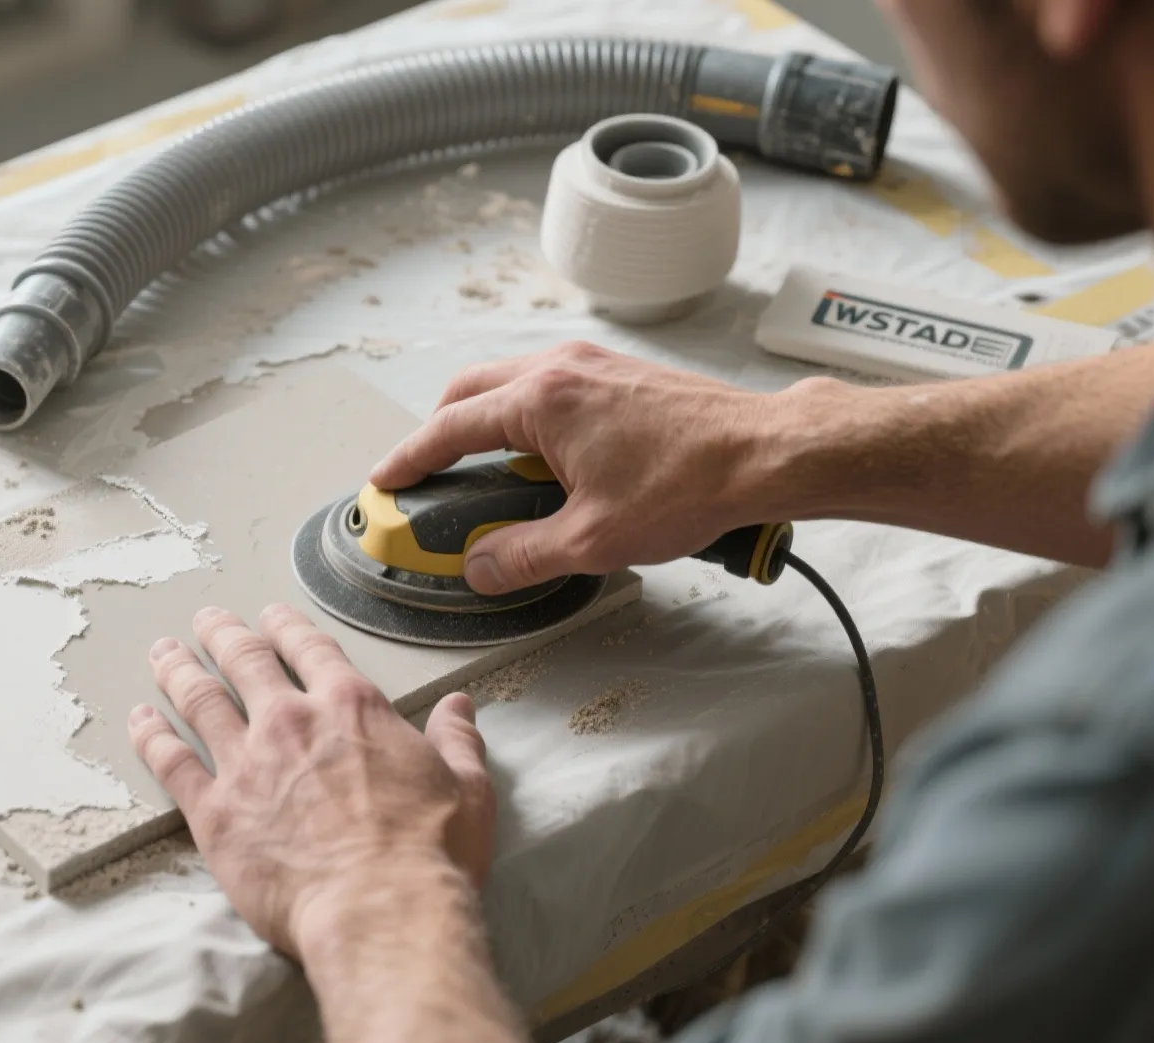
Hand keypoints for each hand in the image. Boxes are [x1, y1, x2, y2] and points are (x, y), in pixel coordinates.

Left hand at [128, 604, 494, 957]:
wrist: (380, 909)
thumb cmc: (429, 855)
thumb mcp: (467, 789)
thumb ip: (457, 741)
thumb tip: (460, 708)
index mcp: (351, 709)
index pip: (311, 649)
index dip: (287, 628)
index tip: (271, 617)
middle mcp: (292, 723)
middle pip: (245, 661)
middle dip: (222, 635)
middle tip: (206, 621)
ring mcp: (247, 764)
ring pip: (200, 700)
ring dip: (178, 671)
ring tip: (163, 653)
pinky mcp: (215, 811)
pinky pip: (172, 763)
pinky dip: (151, 736)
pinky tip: (139, 720)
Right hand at [369, 342, 781, 593]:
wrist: (766, 452)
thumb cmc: (691, 484)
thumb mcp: (593, 540)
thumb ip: (522, 556)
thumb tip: (480, 568)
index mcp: (542, 401)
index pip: (450, 428)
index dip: (410, 458)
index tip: (387, 479)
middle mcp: (561, 368)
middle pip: (470, 390)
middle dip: (439, 431)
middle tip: (427, 473)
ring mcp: (593, 364)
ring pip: (510, 381)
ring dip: (483, 418)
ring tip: (481, 467)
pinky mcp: (620, 374)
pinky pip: (549, 383)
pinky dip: (524, 413)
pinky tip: (541, 454)